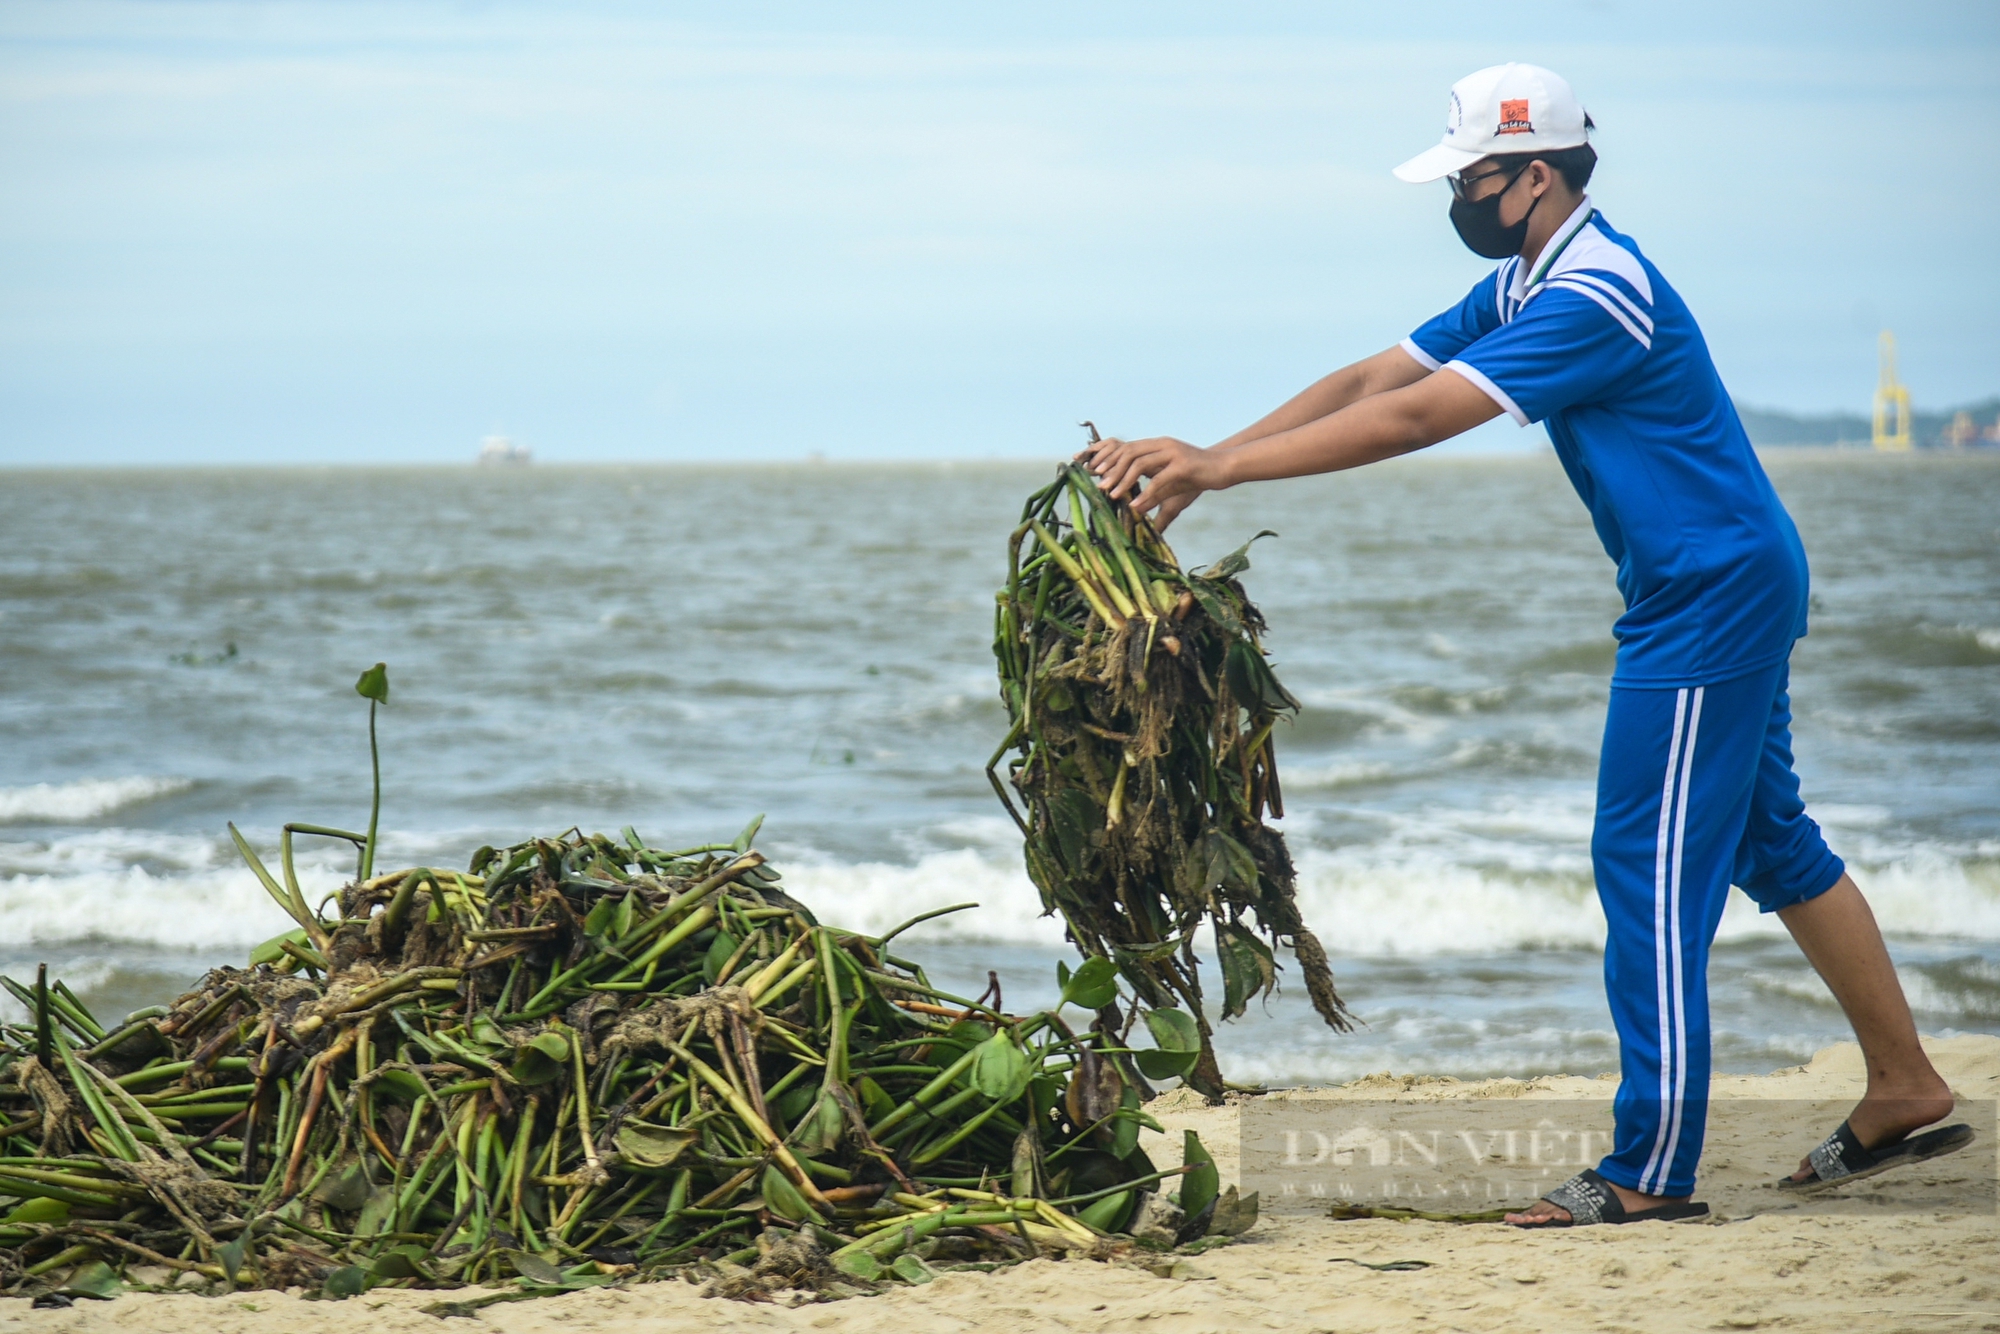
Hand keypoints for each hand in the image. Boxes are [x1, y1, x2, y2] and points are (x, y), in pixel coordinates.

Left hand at [1081, 435, 1223, 529]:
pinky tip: (1136, 506)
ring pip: (1140, 463)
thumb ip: (1153, 497)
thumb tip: (1136, 512)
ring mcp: (1172, 453)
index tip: (1094, 472)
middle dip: (1111, 469)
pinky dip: (1146, 493)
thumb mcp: (1170, 488)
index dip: (1109, 459)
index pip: (1126, 448)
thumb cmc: (1197, 478)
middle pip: (1128, 453)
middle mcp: (1162, 445)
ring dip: (1123, 480)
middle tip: (1099, 486)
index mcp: (1156, 446)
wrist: (1224, 468)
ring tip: (1112, 495)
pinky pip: (1159, 479)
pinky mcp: (1183, 465)